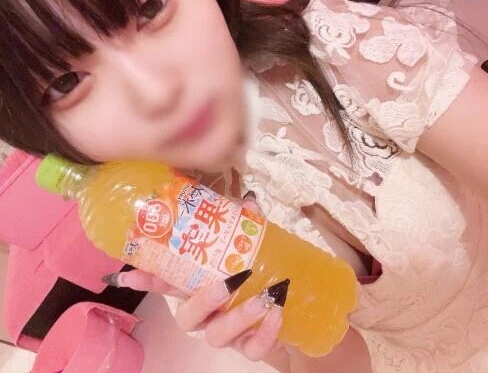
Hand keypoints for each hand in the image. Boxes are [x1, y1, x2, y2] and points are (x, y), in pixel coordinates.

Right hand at [102, 192, 287, 361]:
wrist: (293, 310)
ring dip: (238, 316)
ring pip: (218, 335)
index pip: (169, 284)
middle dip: (203, 300)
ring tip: (262, 298)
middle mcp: (209, 314)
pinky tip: (276, 313)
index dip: (149, 281)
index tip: (129, 275)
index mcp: (201, 288)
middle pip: (187, 317)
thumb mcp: (256, 249)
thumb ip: (248, 227)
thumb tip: (249, 201)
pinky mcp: (252, 347)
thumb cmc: (264, 277)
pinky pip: (252, 349)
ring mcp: (228, 333)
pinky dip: (264, 333)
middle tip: (226, 283)